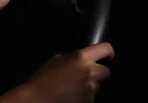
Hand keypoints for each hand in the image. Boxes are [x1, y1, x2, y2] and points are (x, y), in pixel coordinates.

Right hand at [0, 42, 114, 102]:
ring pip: (97, 85)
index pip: (106, 49)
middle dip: (98, 72)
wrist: (39, 97)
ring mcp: (91, 88)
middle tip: (84, 74)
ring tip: (74, 86)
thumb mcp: (57, 59)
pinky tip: (72, 94)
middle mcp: (89, 72)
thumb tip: (84, 59)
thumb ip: (73, 57)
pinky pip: (91, 96)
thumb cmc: (45, 75)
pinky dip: (84, 95)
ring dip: (89, 85)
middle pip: (106, 71)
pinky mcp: (89, 101)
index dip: (108, 52)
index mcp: (81, 57)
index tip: (106, 56)